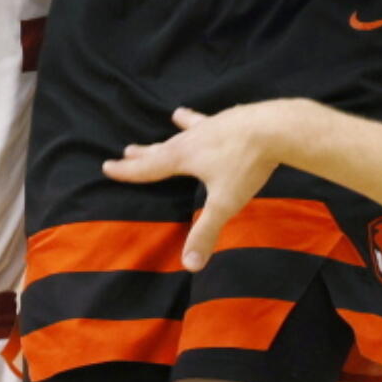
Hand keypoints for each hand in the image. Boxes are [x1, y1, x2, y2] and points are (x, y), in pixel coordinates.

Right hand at [104, 104, 280, 270]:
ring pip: (189, 128)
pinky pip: (214, 119)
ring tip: (173, 116)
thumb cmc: (246, 165)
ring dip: (178, 129)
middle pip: (164, 147)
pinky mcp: (233, 118)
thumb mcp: (224, 203)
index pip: (150, 167)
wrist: (274, 127)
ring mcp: (214, 124)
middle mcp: (194, 138)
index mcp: (184, 156)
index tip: (107, 166)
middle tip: (127, 149)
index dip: (128, 170)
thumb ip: (206, 232)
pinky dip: (208, 118)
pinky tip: (216, 116)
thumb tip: (189, 265)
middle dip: (145, 152)